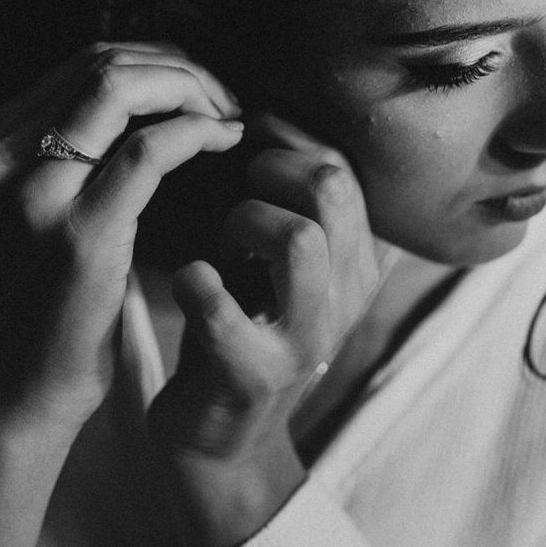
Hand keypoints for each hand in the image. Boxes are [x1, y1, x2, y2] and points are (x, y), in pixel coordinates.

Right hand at [0, 41, 245, 439]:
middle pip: (105, 63)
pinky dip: (198, 131)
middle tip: (225, 99)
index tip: (202, 88)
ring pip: (123, 89)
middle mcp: (1, 153)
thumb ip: (71, 145)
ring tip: (228, 117)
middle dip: (180, 68)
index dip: (158, 61)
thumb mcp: (37, 204)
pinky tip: (225, 142)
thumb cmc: (41, 297)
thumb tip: (144, 88)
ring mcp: (35, 191)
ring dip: (193, 91)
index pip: (85, 61)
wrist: (13, 387)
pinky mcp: (78, 232)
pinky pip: (150, 150)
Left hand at [146, 114, 382, 546]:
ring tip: (219, 238)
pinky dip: (201, 285)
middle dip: (270, 167)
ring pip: (301, 240)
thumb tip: (256, 109)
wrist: (219, 437)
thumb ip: (283, 197)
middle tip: (232, 185)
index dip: (287, 135)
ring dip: (243, 219)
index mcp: (356, 258)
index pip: (344, 165)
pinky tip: (189, 278)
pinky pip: (232, 317)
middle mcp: (346, 295)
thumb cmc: (237, 323)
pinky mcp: (256, 375)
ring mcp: (307, 338)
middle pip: (333, 187)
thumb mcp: (274, 259)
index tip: (241, 130)